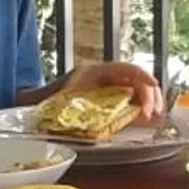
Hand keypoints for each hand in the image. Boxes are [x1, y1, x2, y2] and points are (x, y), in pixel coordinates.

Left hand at [21, 60, 162, 119]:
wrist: (34, 105)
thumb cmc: (47, 101)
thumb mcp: (64, 101)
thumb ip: (83, 105)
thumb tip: (93, 108)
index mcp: (96, 72)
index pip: (126, 68)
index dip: (142, 75)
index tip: (153, 86)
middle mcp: (106, 78)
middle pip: (137, 80)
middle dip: (149, 95)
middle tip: (152, 114)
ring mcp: (111, 88)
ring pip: (139, 90)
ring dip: (150, 102)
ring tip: (154, 119)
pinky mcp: (112, 100)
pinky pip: (133, 100)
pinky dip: (143, 108)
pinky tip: (148, 119)